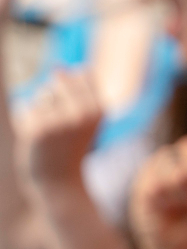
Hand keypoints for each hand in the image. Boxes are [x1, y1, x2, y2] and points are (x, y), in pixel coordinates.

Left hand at [16, 70, 102, 188]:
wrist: (58, 180)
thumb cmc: (70, 143)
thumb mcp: (86, 115)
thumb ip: (77, 88)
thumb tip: (58, 68)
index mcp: (101, 108)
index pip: (83, 72)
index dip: (74, 88)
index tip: (78, 111)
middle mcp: (84, 113)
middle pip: (60, 78)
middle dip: (55, 95)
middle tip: (62, 123)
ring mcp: (61, 120)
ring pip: (41, 94)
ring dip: (40, 109)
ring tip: (49, 132)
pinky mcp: (38, 129)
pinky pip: (23, 107)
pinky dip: (24, 120)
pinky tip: (35, 138)